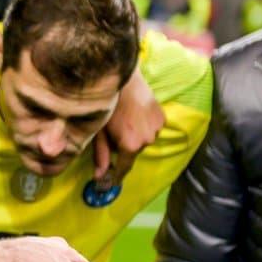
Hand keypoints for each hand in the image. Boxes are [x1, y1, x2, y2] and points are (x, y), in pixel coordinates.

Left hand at [94, 66, 164, 187]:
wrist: (123, 78)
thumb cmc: (106, 104)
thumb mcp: (99, 131)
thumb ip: (101, 155)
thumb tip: (99, 176)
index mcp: (130, 145)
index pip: (124, 168)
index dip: (117, 176)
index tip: (111, 182)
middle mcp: (147, 140)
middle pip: (132, 151)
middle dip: (123, 145)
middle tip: (112, 129)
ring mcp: (157, 128)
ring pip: (142, 139)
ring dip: (134, 134)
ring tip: (124, 118)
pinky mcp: (162, 117)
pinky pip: (151, 128)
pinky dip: (143, 124)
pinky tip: (135, 112)